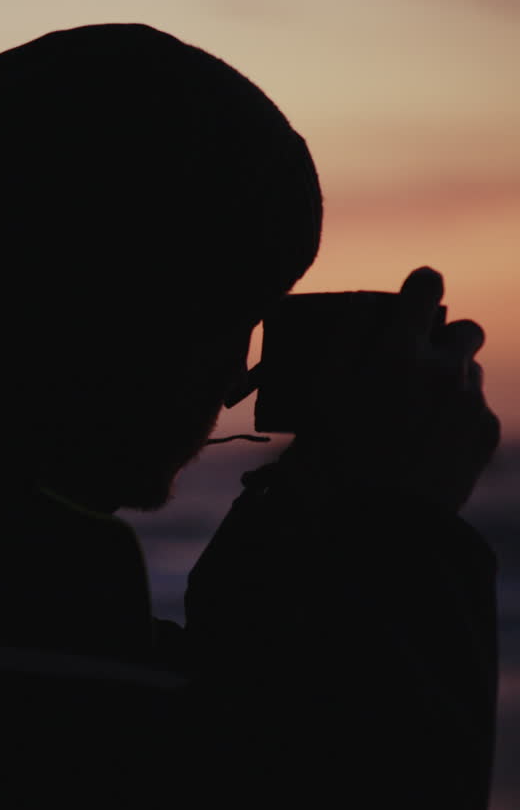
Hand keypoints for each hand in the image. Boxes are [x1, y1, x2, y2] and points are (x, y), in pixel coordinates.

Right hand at [288, 267, 499, 512]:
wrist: (387, 525)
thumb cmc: (342, 459)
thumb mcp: (323, 395)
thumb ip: (343, 338)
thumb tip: (363, 302)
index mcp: (400, 352)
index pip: (427, 284)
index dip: (418, 289)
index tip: (411, 303)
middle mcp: (445, 369)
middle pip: (465, 328)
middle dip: (444, 340)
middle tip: (418, 365)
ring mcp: (471, 401)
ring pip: (472, 370)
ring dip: (451, 380)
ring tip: (419, 413)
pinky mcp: (486, 432)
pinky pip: (478, 408)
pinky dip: (458, 418)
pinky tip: (431, 444)